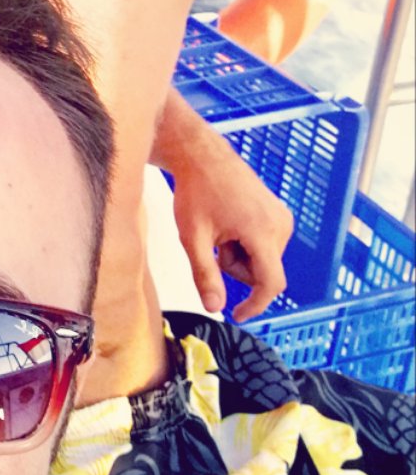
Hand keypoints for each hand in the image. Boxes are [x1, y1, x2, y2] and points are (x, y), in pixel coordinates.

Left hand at [170, 135, 292, 320]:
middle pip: (262, 273)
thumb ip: (205, 275)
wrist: (204, 158)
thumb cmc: (195, 194)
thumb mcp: (192, 239)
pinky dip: (244, 246)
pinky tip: (229, 225)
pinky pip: (264, 247)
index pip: (271, 282)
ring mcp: (283, 219)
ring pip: (262, 262)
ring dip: (238, 257)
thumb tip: (215, 308)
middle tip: (212, 244)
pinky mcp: (279, 216)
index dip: (256, 304)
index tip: (237, 316)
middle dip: (234, 270)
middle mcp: (281, 225)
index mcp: (263, 231)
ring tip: (220, 231)